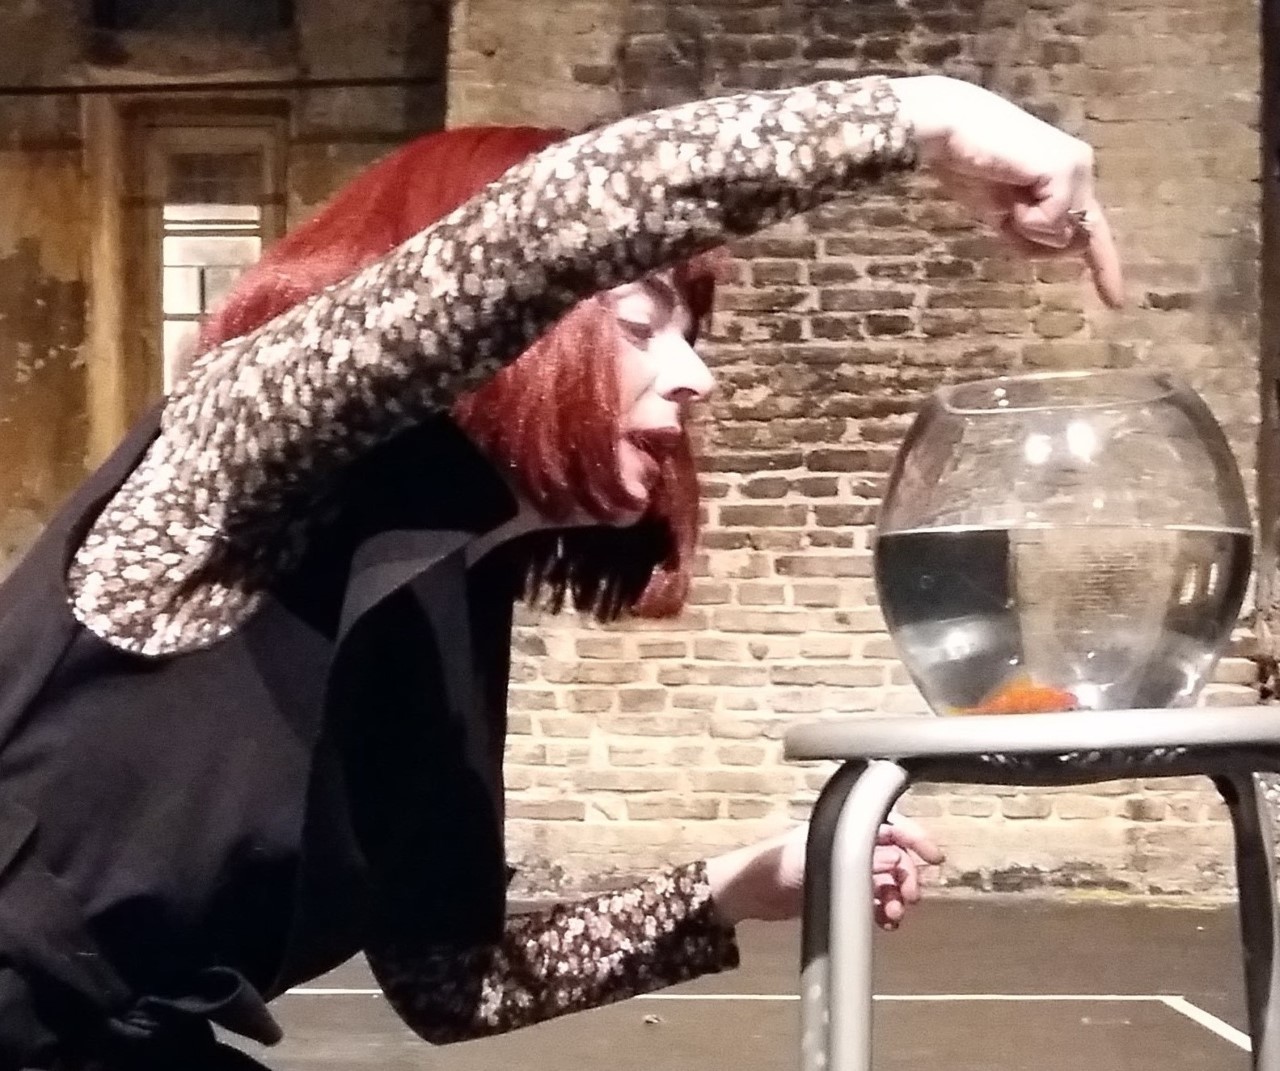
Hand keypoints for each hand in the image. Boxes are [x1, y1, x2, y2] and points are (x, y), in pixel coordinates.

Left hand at [704, 817, 944, 929]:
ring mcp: (846, 871)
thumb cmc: (770, 865)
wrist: (747, 894)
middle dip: (908, 876)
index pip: (888, 825)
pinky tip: (886, 923)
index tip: (934, 858)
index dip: (915, 839)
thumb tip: (891, 860)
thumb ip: (848, 857)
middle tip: (909, 899)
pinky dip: (885, 911)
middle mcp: (848, 846)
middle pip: (895, 857)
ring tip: (894, 917)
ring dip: (898, 898)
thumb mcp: (809, 858)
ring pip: (888, 881)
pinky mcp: (842, 895)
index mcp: (842, 827)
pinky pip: (874, 902)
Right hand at [890, 75, 1123, 307]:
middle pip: (1075, 239)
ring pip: (1065, 234)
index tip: (1114, 301)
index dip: (1103, 267)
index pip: (1092, 229)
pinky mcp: (1064, 169)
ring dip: (1028, 230)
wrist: (947, 131)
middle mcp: (1079, 169)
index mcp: (1065, 176)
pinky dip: (1027, 220)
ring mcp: (1076, 167)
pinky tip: (1010, 198)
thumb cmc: (967, 166)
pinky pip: (1055, 222)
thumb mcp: (1002, 214)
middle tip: (1004, 215)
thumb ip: (1031, 232)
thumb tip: (1063, 247)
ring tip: (1004, 199)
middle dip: (1037, 242)